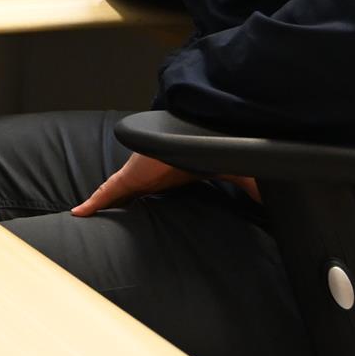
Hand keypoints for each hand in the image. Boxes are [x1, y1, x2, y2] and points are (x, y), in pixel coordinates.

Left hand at [73, 151, 259, 215]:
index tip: (146, 217)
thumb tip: (275, 207)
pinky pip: (106, 192)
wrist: (200, 128)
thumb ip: (251, 189)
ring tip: (87, 222)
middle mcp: (153, 175)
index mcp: (175, 174)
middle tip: (111, 226)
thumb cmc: (216, 146)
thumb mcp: (234, 172)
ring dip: (102, 207)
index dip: (150, 202)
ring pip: (114, 194)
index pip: (159, 191)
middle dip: (121, 207)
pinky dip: (92, 203)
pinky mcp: (128, 176)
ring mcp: (138, 175)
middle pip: (132, 194)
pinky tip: (79, 214)